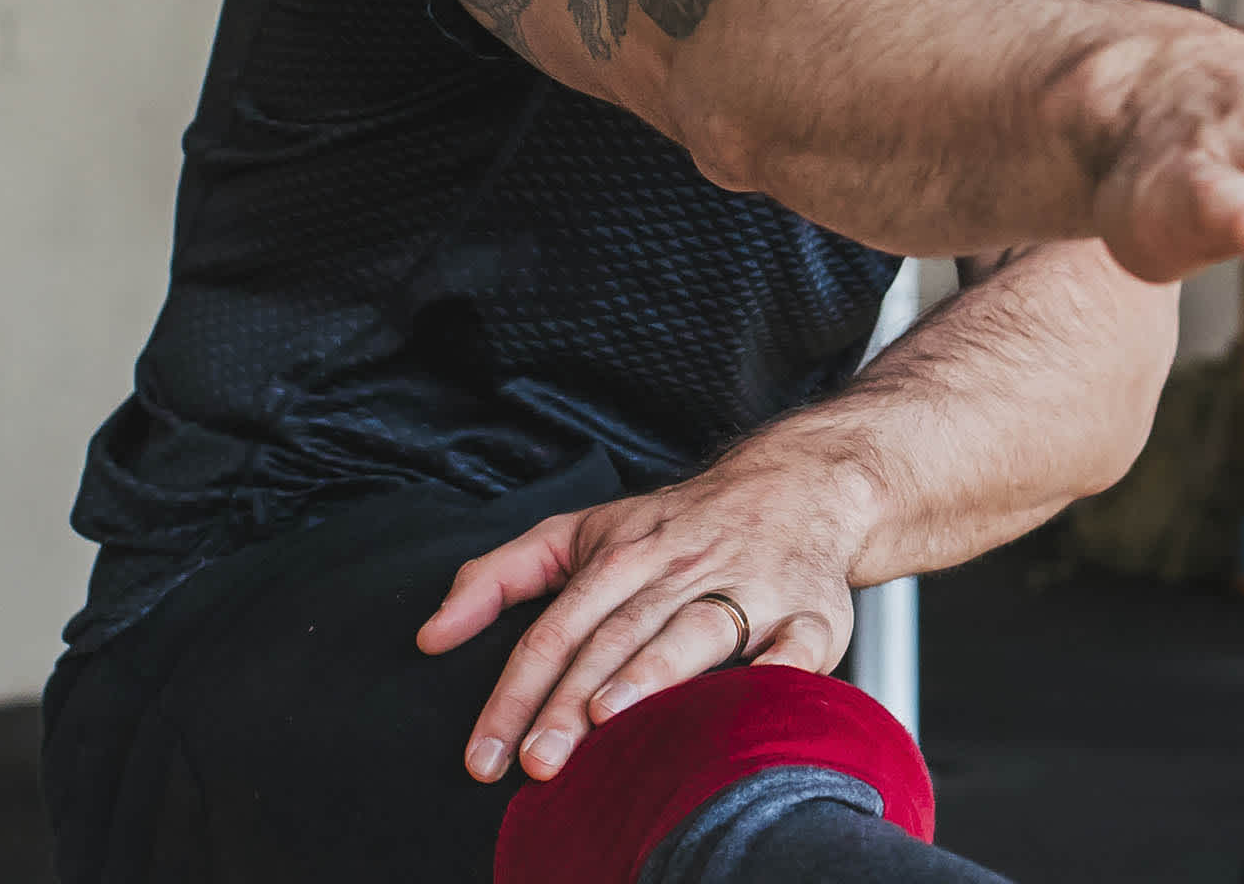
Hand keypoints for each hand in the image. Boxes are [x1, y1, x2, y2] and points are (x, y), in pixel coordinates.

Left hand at [416, 457, 865, 781]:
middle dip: (573, 701)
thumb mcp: (584, 530)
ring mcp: (751, 589)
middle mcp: (684, 571)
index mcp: (625, 557)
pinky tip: (761, 690)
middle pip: (618, 638)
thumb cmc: (681, 523)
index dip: (517, 693)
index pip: (556, 630)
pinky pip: (800, 640)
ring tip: (613, 716)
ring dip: (656, 671)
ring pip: (697, 632)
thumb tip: (431, 635)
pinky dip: (784, 665)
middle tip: (538, 761)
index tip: (486, 754)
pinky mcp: (812, 611)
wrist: (798, 483)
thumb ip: (501, 576)